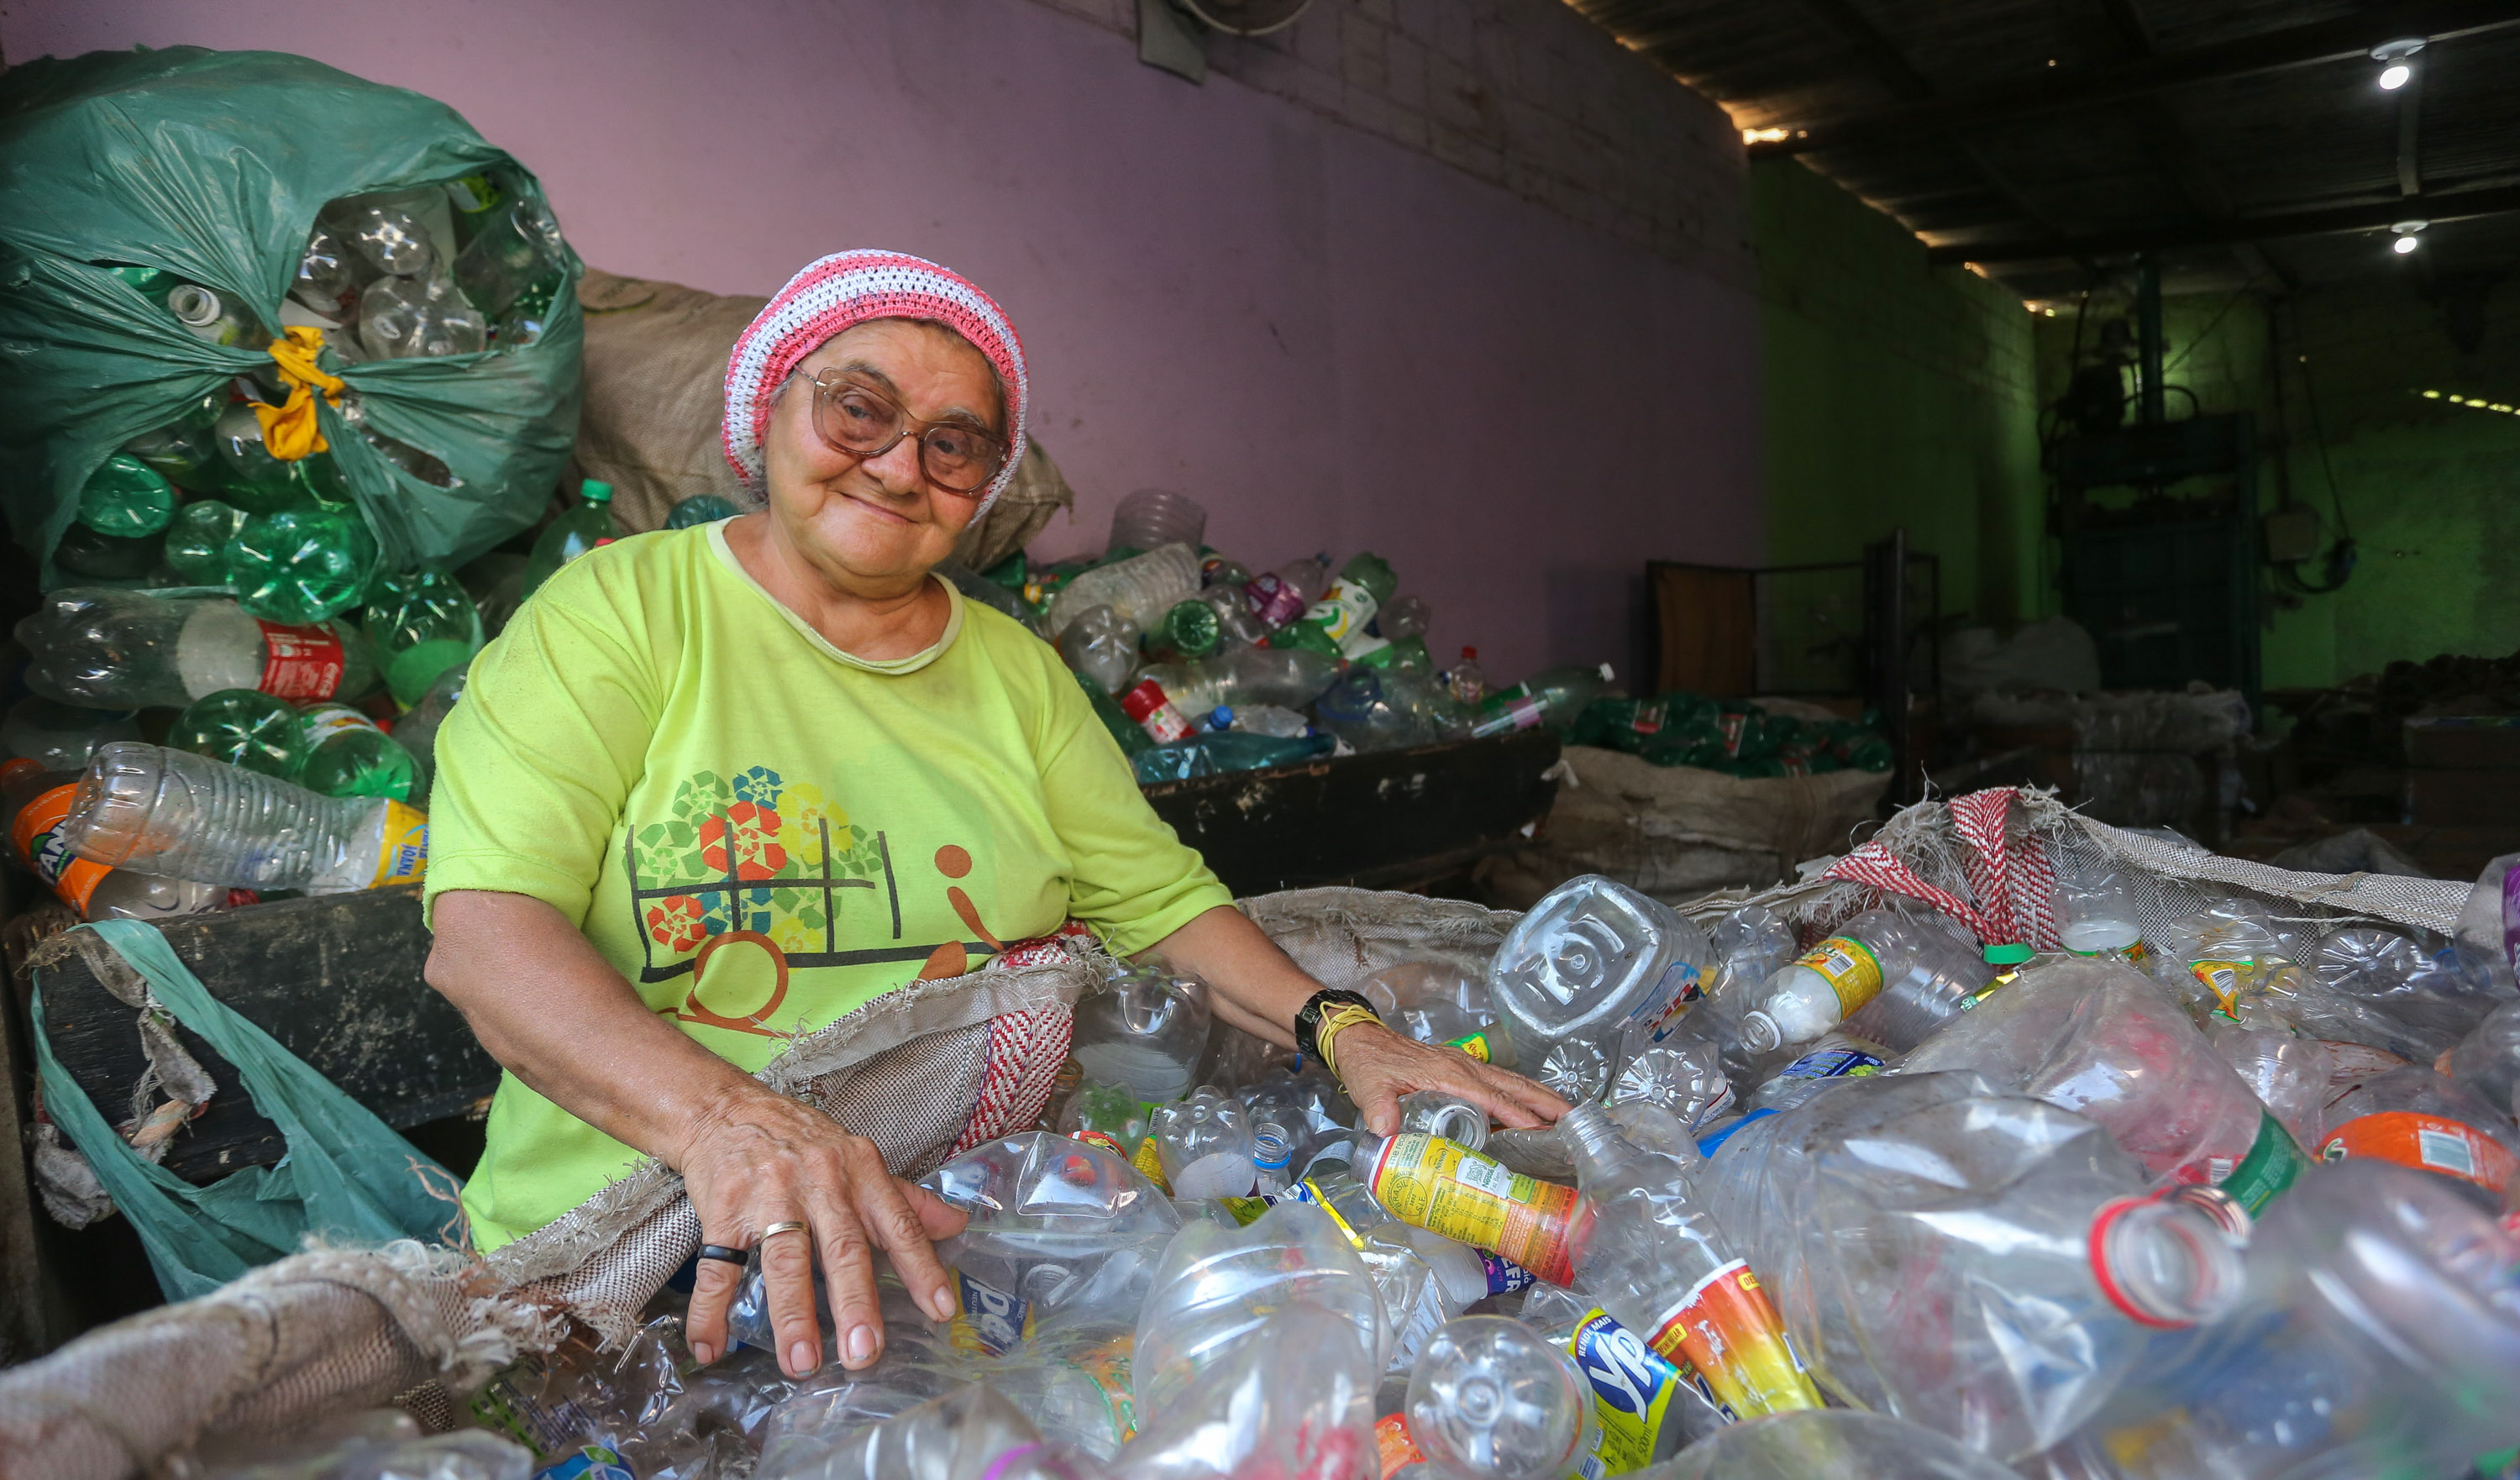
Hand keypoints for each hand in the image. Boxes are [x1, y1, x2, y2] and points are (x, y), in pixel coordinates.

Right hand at [676, 1084, 967, 1377]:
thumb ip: (906, 1200)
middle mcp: (819, 1183)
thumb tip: (958, 1225)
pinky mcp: (723, 1211)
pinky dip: (711, 1311)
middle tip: (865, 1352)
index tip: (939, 1309)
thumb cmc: (802, 1143)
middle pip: (842, 1248)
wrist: (727, 1109)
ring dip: (792, 1315)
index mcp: (860, 1173)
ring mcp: (769, 1197)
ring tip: (801, 1362)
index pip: (898, 1224)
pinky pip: (718, 1266)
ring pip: (785, 1260)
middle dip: (855, 1303)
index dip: (921, 1267)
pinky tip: (711, 1347)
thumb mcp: (859, 1161)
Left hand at [1331, 1021, 1569, 1136]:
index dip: (1519, 1117)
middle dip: (1547, 1104)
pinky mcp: (1462, 1068)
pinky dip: (1523, 1093)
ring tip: (1568, 1117)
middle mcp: (1465, 1067)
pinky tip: (1533, 1109)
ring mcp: (1466, 1065)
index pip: (1493, 1098)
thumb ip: (1378, 1108)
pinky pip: (1501, 1081)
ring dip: (1541, 1097)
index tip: (1544, 1134)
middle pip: (1515, 1086)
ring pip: (1513, 1081)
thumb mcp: (1370, 1087)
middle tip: (1576, 1123)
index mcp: (1450, 1073)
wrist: (1361, 1041)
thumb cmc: (1369, 1064)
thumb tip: (1386, 1131)